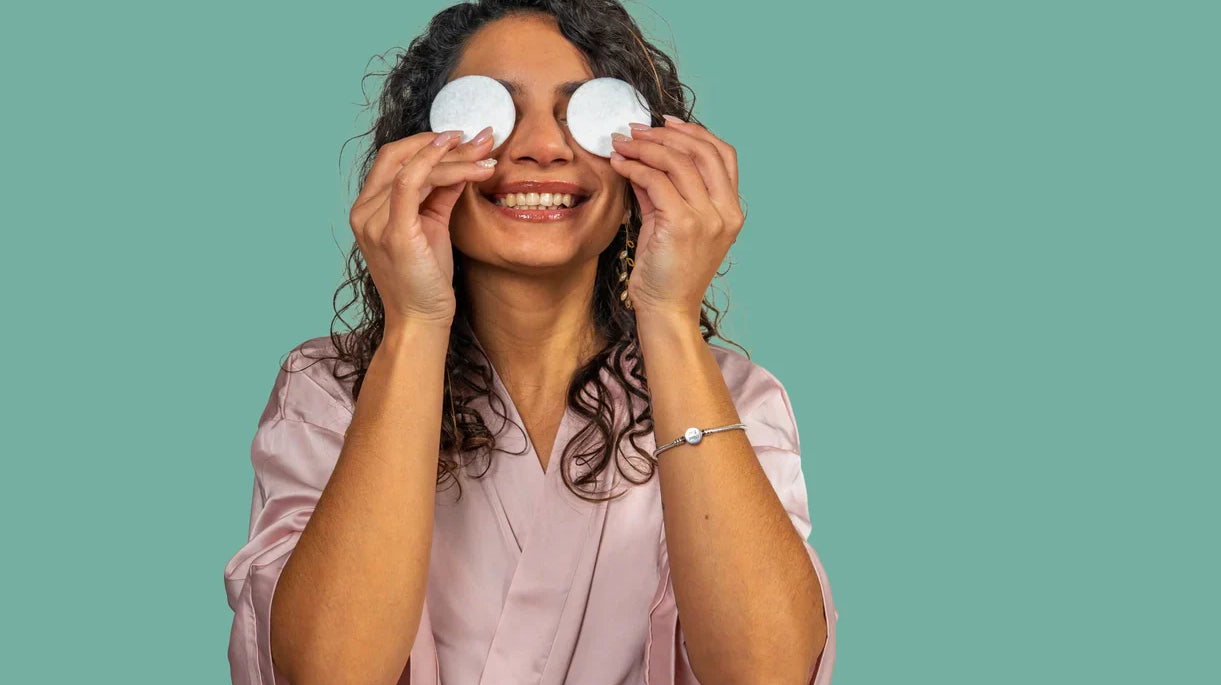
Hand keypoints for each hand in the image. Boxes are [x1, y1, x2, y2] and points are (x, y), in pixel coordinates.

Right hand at [348, 127, 496, 329]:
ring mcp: (374, 221)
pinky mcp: (393, 232)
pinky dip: (440, 165)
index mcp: (368, 208)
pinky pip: (410, 183)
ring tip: (485, 153)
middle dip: (441, 142)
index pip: (393, 159)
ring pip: (412, 166)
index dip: (426, 142)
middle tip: (479, 138)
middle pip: (398, 155)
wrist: (421, 318)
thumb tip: (463, 162)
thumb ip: (442, 192)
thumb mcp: (433, 225)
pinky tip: (468, 163)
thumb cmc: (426, 277)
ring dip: (453, 155)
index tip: (463, 137)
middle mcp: (364, 211)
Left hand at [607, 116, 743, 323]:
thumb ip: (663, 189)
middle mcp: (726, 212)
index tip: (666, 123)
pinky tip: (620, 164)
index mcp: (732, 210)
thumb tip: (644, 156)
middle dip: (666, 133)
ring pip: (678, 162)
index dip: (695, 132)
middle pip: (702, 151)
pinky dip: (636, 166)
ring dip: (646, 146)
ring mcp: (708, 218)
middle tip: (635, 130)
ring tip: (622, 143)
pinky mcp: (683, 225)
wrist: (667, 310)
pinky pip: (657, 181)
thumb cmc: (668, 271)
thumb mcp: (671, 222)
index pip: (723, 154)